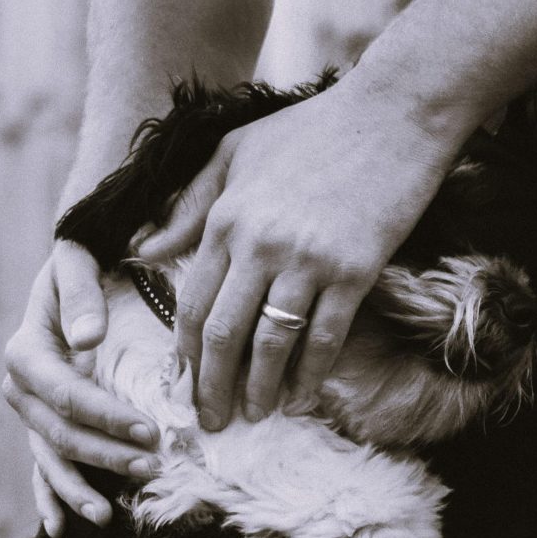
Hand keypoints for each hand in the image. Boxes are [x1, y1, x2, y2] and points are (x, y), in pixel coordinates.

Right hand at [1, 240, 159, 534]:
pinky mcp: (43, 425)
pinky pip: (42, 468)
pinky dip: (50, 497)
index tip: (150, 430)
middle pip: (60, 433)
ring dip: (78, 489)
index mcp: (26, 351)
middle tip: (152, 466)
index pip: (65, 395)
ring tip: (107, 516)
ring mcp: (30, 412)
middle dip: (104, 455)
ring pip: (50, 458)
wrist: (72, 269)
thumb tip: (88, 340)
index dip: (105, 417)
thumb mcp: (77, 263)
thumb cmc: (81, 261)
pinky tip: (61, 529)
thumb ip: (81, 295)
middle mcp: (20, 388)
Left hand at [137, 77, 467, 429]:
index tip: (183, 384)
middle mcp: (260, 243)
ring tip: (254, 416)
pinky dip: (310, 375)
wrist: (393, 115)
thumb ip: (189, 204)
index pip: (194, 302)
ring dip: (259, 389)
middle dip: (212, 386)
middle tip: (210, 423)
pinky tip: (302, 399)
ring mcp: (308, 260)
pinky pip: (324, 337)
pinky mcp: (353, 270)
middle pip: (224, 333)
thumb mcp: (235, 152)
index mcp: (226, 218)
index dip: (186, 353)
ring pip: (271, 343)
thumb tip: (143, 251)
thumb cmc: (313, 130)